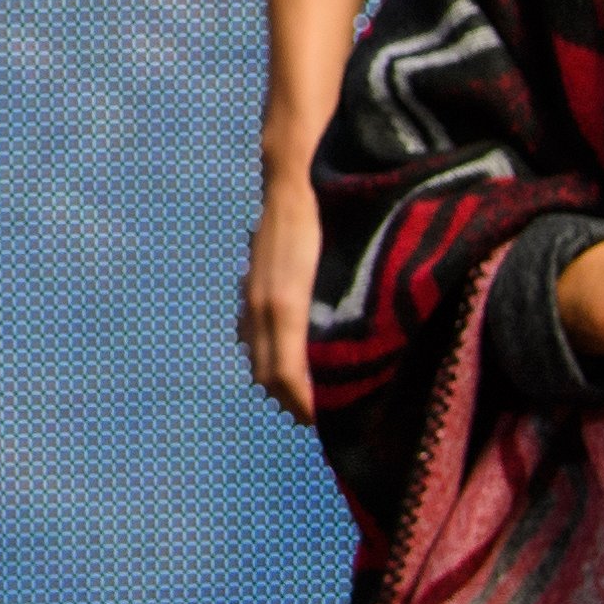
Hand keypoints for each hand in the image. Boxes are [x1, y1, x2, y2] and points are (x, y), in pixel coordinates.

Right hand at [242, 159, 323, 421]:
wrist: (294, 182)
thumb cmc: (327, 224)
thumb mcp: (347, 273)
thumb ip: (343, 321)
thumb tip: (353, 363)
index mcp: (284, 308)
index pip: (285, 378)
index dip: (305, 405)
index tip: (329, 422)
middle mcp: (261, 308)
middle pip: (266, 376)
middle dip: (292, 401)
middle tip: (325, 417)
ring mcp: (252, 298)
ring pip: (256, 358)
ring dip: (279, 382)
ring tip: (309, 395)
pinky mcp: (252, 288)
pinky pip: (251, 337)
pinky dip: (267, 357)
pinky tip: (289, 358)